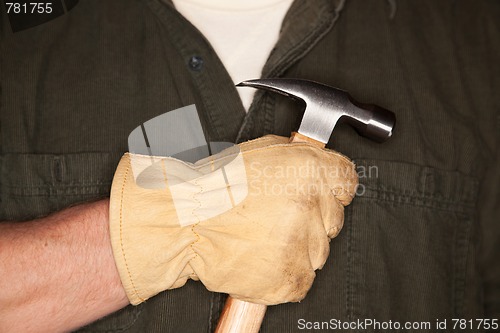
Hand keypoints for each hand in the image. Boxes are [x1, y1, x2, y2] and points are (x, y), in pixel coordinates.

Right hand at [109, 135, 357, 304]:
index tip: (318, 196)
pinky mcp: (291, 278)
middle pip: (333, 219)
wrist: (183, 223)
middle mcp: (310, 205)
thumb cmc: (215, 187)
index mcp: (308, 169)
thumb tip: (321, 170)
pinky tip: (260, 258)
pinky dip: (284, 273)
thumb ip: (300, 160)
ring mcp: (302, 244)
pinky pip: (303, 279)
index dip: (332, 190)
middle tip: (276, 218)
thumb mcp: (262, 152)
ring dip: (296, 247)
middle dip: (311, 220)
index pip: (347, 182)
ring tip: (260, 238)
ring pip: (318, 251)